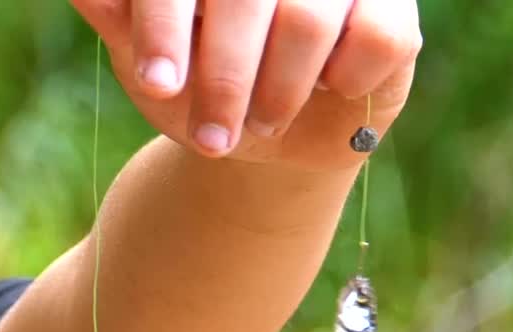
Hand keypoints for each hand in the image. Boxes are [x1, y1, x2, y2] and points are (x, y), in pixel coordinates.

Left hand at [70, 0, 421, 170]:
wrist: (266, 136)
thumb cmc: (199, 83)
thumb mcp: (148, 57)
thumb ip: (119, 14)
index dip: (167, 20)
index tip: (158, 82)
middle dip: (225, 76)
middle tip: (209, 139)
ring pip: (310, 20)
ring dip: (279, 92)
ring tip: (261, 123)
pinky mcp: (394, 9)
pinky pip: (374, 38)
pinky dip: (346, 80)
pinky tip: (332, 90)